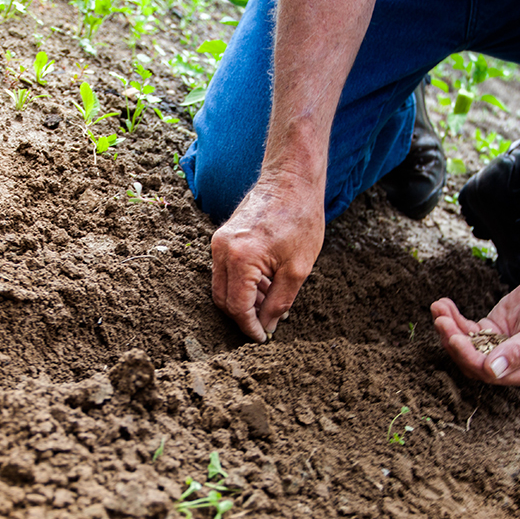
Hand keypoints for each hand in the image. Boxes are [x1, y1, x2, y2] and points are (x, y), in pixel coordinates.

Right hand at [211, 173, 324, 341]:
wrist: (291, 180)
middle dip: (243, 316)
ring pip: (222, 286)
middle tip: (266, 325)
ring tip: (271, 302)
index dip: (249, 327)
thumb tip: (267, 326)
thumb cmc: (300, 219)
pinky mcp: (223, 237)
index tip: (262, 338)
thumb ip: (279, 303)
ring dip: (244, 300)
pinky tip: (266, 285)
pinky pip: (225, 270)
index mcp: (240, 258)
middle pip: (223, 299)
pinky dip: (242, 284)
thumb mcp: (298, 269)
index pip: (237, 307)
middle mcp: (222, 250)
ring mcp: (219, 242)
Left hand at [430, 274, 519, 385]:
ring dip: (449, 329)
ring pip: (466, 345)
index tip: (456, 339)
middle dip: (454, 341)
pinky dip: (453, 318)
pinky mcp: (489, 331)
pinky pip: (466, 329)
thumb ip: (519, 351)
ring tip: (438, 308)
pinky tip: (443, 304)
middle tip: (441, 321)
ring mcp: (497, 348)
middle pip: (472, 361)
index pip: (491, 373)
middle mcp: (510, 365)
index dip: (470, 358)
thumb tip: (492, 371)